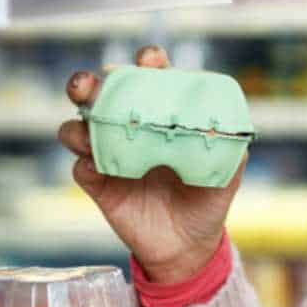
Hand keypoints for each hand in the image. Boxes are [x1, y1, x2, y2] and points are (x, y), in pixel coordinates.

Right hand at [59, 45, 246, 283]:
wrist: (188, 246)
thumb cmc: (208, 199)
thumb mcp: (227, 172)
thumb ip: (229, 148)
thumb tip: (227, 129)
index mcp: (161, 114)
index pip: (150, 77)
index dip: (148, 62)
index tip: (150, 61)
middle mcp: (129, 127)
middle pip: (99, 93)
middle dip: (89, 82)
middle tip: (90, 85)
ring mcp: (109, 154)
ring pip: (77, 127)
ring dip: (78, 124)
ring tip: (89, 131)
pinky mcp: (97, 184)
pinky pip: (80, 167)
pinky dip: (85, 163)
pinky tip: (97, 168)